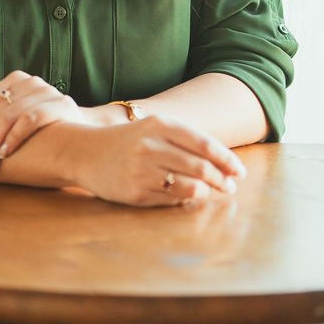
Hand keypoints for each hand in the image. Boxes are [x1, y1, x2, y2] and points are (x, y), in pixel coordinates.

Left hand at [0, 72, 78, 178]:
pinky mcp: (59, 106)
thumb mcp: (15, 108)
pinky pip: (28, 120)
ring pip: (6, 117)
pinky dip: (13, 138)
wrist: (82, 131)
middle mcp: (29, 81)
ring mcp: (45, 92)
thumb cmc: (43, 122)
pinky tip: (4, 154)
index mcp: (15, 79)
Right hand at [68, 114, 245, 207]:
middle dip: (222, 179)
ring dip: (208, 191)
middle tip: (231, 187)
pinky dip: (186, 199)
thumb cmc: (129, 140)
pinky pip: (172, 199)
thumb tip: (224, 165)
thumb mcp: (154, 128)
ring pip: (190, 186)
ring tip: (213, 192)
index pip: (204, 144)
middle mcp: (151, 145)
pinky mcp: (136, 193)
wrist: (84, 152)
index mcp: (160, 124)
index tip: (239, 172)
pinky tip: (189, 196)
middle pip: (201, 167)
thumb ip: (186, 141)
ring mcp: (142, 170)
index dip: (226, 160)